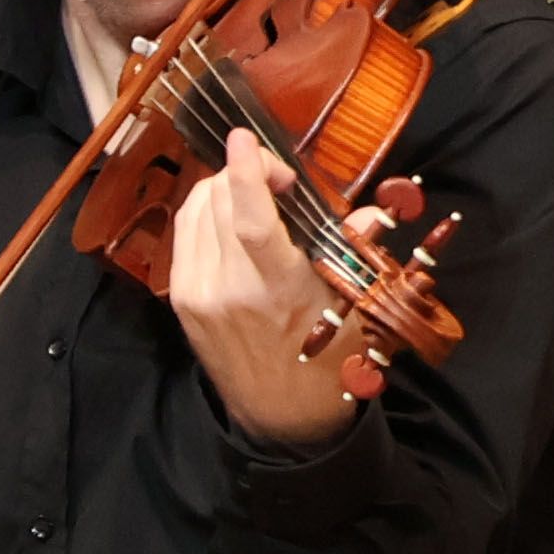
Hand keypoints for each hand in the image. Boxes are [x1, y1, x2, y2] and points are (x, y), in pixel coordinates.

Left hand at [159, 130, 372, 449]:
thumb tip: (372, 211)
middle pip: (220, 204)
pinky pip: (184, 233)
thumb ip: (356, 252)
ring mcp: (199, 295)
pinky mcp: (180, 299)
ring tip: (253, 195)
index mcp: (280, 293)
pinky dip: (204, 212)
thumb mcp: (353, 306)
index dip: (246, 174)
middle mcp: (230, 291)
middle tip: (277, 179)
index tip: (245, 138)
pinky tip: (228, 217)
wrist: (282, 415)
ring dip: (222, 189)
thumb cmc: (325, 356)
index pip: (252, 223)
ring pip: (196, 211)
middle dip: (244, 173)